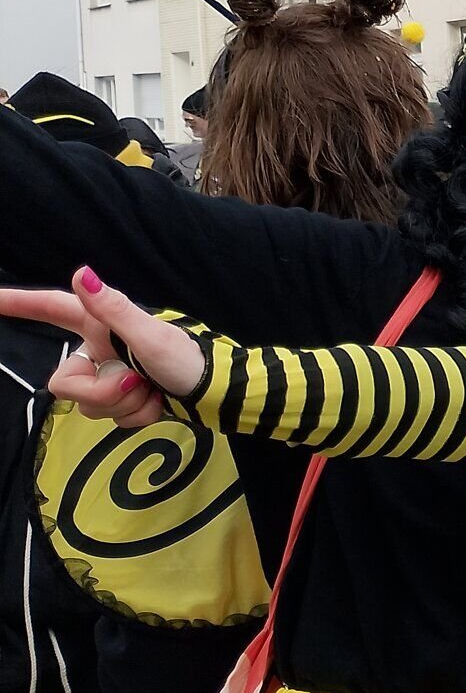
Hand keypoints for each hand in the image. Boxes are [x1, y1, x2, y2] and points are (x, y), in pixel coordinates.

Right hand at [0, 268, 203, 424]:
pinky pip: (113, 419)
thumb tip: (82, 273)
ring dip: (124, 406)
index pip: (53, 308)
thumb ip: (113, 309)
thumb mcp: (150, 335)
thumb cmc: (188, 358)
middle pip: (66, 383)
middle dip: (99, 394)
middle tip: (136, 384)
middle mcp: (101, 349)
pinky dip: (137, 417)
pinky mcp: (125, 398)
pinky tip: (158, 404)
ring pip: (90, 406)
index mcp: (102, 325)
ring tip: (152, 392)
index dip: (20, 303)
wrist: (218, 394)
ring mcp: (112, 375)